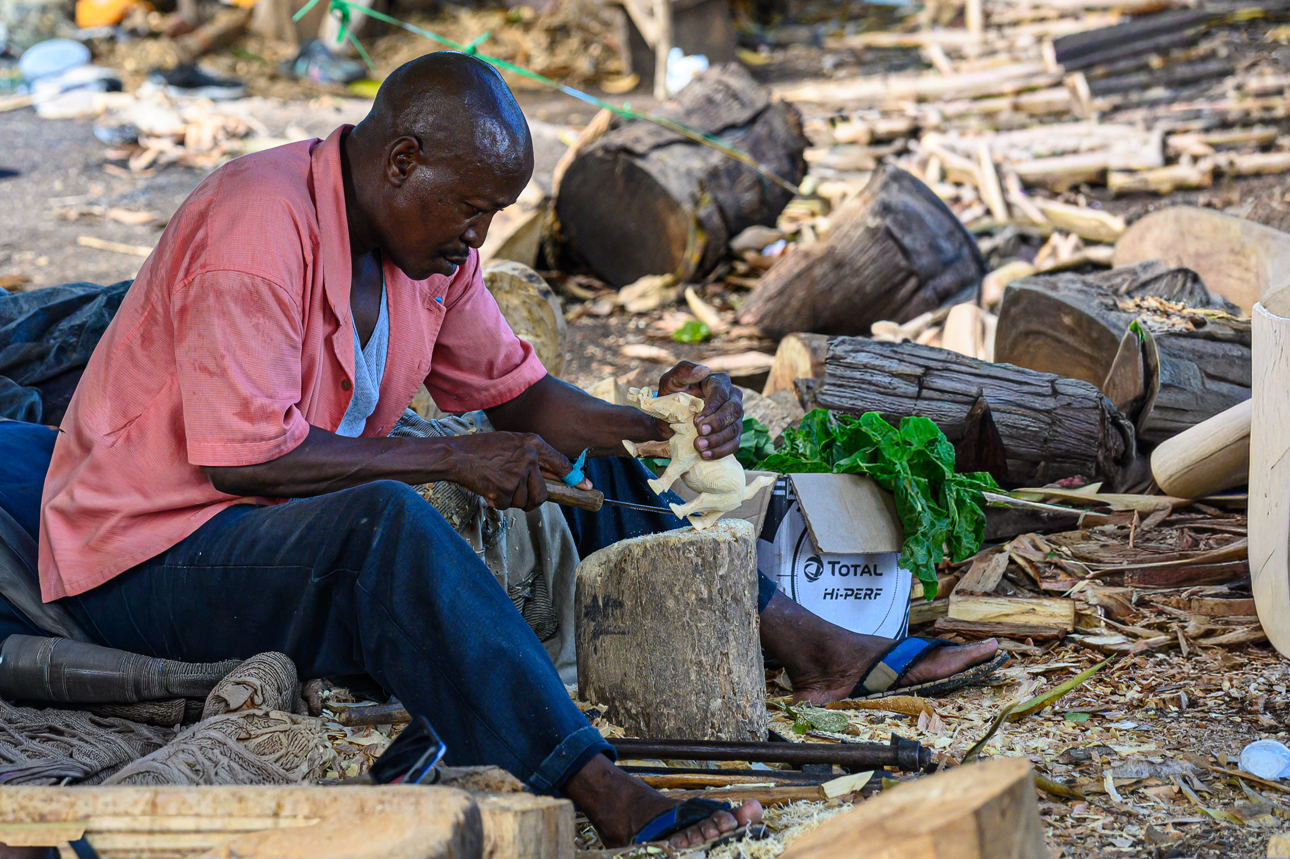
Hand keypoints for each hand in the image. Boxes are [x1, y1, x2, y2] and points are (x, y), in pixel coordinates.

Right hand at [442, 433, 588, 511]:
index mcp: (533, 443)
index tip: (586, 487)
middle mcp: (529, 458)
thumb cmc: (482, 449)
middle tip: (521, 499)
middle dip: (533, 501)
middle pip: (542, 493)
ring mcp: (518, 473)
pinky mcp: (505, 488)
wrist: (456, 455)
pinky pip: (507, 505)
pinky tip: (488, 488)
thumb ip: (530, 457)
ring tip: (496, 484)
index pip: (561, 463)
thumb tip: (548, 477)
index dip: (575, 478)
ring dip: (511, 500)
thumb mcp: (511, 443)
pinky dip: (497, 502)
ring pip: (524, 501)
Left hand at [657, 361, 743, 459]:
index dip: (712, 407)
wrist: (667, 420)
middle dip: (717, 424)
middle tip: (699, 434)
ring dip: (718, 440)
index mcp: (719, 382)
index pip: (721, 392)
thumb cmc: (670, 397)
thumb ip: (683, 371)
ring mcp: (734, 417)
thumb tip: (703, 370)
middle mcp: (732, 397)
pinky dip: (721, 451)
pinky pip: (734, 443)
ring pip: (735, 428)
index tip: (697, 420)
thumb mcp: (670, 382)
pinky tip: (706, 455)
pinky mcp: (732, 433)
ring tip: (700, 447)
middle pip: (734, 410)